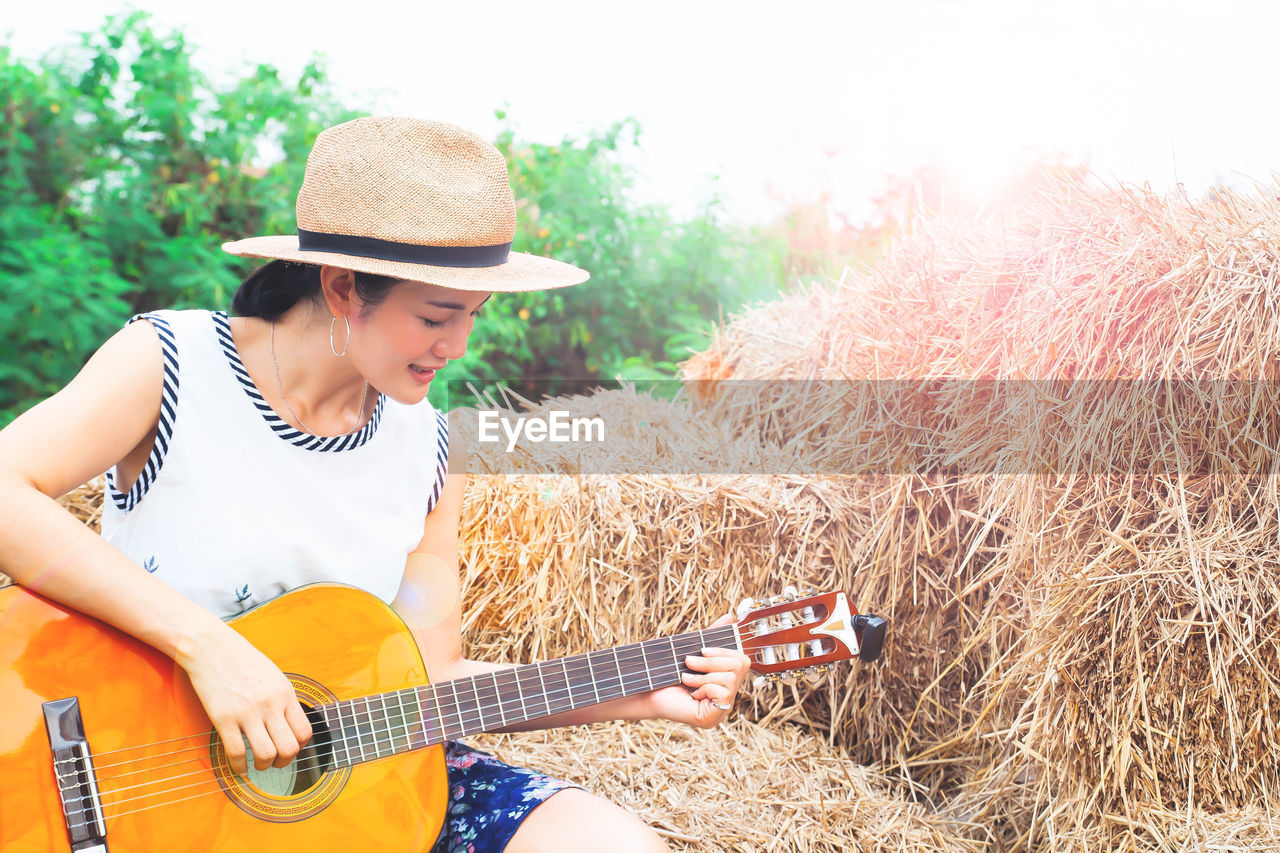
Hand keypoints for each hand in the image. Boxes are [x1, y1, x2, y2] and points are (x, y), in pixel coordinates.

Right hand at [177, 620, 311, 776]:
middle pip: (289, 748)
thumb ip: (283, 699)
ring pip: (265, 755)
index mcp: (285, 693)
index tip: (290, 748)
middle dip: (284, 762)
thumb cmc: (242, 660)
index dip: (300, 747)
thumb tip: (290, 725)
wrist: (211, 647)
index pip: (305, 732)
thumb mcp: (274, 676)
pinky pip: (236, 753)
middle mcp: (270, 704)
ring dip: (263, 766)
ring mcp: (247, 712)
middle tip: (275, 762)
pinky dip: (239, 767)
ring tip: (258, 764)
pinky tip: (238, 767)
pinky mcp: (224, 718)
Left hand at [647, 613, 751, 728]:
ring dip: (703, 675)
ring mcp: (722, 709)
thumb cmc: (669, 672)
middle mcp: (728, 696)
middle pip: (739, 666)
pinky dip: (704, 687)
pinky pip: (722, 693)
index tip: (702, 649)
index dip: (725, 651)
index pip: (742, 661)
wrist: (648, 691)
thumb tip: (730, 617)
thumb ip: (712, 636)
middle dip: (712, 661)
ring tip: (686, 678)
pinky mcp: (714, 718)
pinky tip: (692, 693)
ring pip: (730, 679)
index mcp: (725, 681)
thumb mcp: (694, 651)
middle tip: (689, 662)